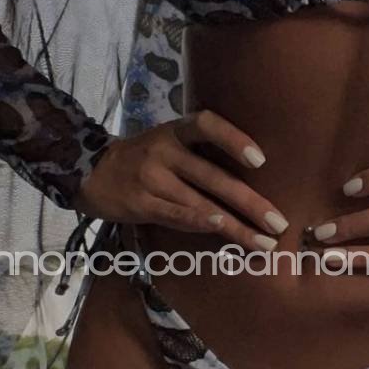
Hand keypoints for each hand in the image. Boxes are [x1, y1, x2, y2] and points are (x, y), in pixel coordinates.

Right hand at [74, 110, 288, 250]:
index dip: (233, 139)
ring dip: (235, 226)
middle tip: (279, 224)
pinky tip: (221, 231)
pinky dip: (199, 222)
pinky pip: (175, 214)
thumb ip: (201, 151)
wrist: (90, 171)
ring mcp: (152, 178)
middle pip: (214, 177)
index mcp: (176, 131)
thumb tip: (253, 173)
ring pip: (201, 203)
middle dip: (251, 203)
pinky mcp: (140, 203)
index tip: (260, 160)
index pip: (206, 125)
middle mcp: (165, 151)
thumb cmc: (143, 157)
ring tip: (263, 243)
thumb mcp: (168, 140)